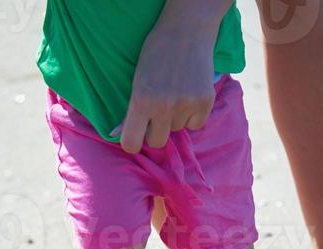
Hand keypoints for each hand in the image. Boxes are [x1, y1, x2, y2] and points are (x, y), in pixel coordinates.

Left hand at [117, 0, 230, 152]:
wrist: (187, 29)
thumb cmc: (156, 53)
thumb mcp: (137, 79)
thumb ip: (131, 109)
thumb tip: (118, 134)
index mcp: (141, 101)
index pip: (132, 143)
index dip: (133, 142)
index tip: (136, 135)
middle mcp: (163, 107)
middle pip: (157, 142)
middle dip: (156, 130)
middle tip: (158, 111)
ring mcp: (186, 105)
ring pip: (177, 129)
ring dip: (176, 118)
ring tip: (176, 93)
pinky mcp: (204, 102)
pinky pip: (195, 125)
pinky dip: (193, 115)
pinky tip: (189, 94)